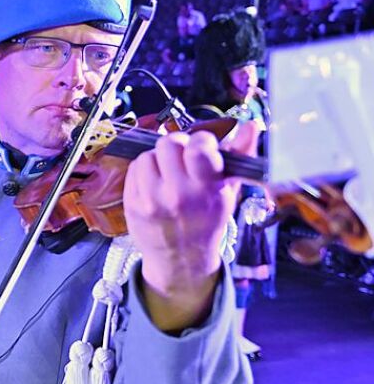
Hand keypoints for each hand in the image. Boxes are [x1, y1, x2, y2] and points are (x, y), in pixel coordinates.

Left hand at [123, 129, 244, 328]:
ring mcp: (151, 200)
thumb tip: (251, 126)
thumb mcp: (228, 192)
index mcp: (205, 190)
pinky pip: (134, 169)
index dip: (201, 140)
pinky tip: (154, 182)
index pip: (198, 148)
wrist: (180, 258)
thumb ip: (239, 157)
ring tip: (168, 173)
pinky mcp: (132, 204)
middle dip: (177, 146)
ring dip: (158, 159)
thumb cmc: (206, 221)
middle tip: (182, 157)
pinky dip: (144, 170)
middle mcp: (177, 195)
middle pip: (168, 144)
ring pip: (148, 155)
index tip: (203, 148)